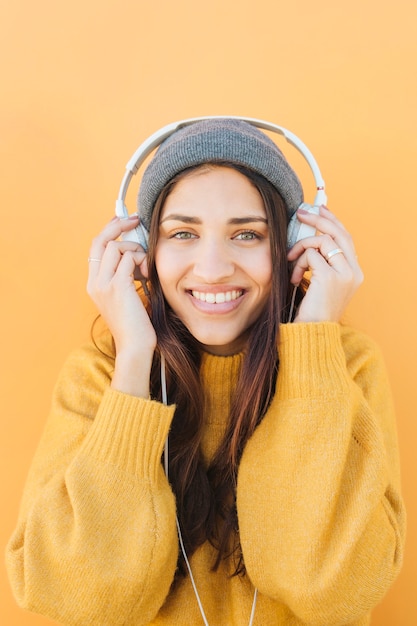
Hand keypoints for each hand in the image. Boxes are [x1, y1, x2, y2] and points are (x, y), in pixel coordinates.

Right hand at [87, 215, 156, 395]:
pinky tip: (147, 274)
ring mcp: (104, 284)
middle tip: (135, 220)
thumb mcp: (126, 297)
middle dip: (119, 226)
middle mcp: (95, 282)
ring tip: (145, 267)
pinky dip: (141, 260)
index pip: (96, 247)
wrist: (135, 346)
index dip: (109, 231)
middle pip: (101, 240)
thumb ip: (125, 276)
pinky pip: (129, 257)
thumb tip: (135, 254)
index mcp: (94, 284)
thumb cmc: (136, 324)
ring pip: (117, 246)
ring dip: (136, 250)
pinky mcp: (118, 286)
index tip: (122, 221)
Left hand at [287, 206, 363, 322]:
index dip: (332, 221)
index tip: (319, 209)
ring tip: (291, 263)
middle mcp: (354, 272)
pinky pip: (310, 255)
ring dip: (301, 248)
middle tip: (301, 213)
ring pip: (322, 241)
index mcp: (355, 272)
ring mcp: (344, 274)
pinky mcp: (329, 277)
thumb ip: (323, 262)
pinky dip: (298, 262)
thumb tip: (312, 235)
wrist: (312, 332)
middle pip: (339, 233)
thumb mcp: (321, 282)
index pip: (346, 237)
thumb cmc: (312, 309)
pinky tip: (294, 278)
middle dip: (318, 219)